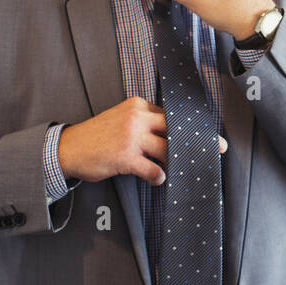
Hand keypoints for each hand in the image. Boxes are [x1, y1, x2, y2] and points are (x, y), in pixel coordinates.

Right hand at [57, 96, 227, 185]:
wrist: (67, 149)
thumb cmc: (98, 137)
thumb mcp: (122, 118)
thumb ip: (146, 122)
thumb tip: (174, 135)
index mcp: (138, 105)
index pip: (173, 114)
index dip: (191, 126)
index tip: (209, 133)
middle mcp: (137, 118)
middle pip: (177, 128)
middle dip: (199, 139)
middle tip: (218, 149)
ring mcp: (131, 137)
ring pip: (168, 150)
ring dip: (176, 163)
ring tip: (179, 170)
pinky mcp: (125, 157)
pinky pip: (153, 170)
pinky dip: (159, 177)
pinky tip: (158, 179)